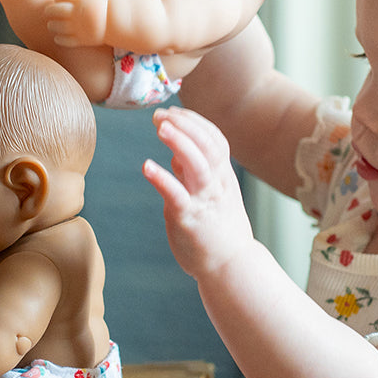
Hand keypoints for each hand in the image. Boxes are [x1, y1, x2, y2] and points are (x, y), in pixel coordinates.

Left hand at [44, 0, 108, 46]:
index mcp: (80, 0)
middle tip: (47, 12)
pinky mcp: (82, 39)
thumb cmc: (109, 6)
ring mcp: (78, 27)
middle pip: (56, 10)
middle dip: (50, 11)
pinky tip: (57, 38)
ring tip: (51, 25)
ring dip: (52, 25)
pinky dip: (59, 39)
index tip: (56, 0)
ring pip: (58, 26)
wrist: (120, 22)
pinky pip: (66, 40)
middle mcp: (77, 13)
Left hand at [143, 107, 253, 278]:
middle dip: (186, 125)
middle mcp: (216, 184)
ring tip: (160, 126)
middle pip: (207, 145)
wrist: (230, 266)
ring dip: (179, 142)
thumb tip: (176, 153)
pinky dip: (162, 178)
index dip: (195, 121)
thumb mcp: (211, 196)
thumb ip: (194, 174)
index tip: (173, 111)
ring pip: (197, 164)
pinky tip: (147, 166)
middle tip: (160, 115)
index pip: (214, 139)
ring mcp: (204, 201)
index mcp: (222, 176)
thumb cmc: (218, 230)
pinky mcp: (189, 219)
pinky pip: (177, 195)